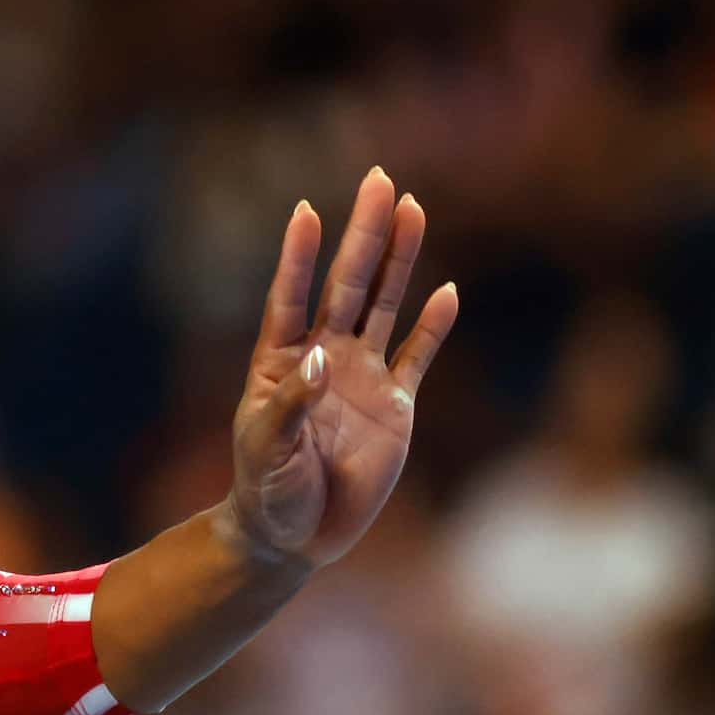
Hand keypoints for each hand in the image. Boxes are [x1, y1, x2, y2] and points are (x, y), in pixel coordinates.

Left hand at [226, 166, 458, 571]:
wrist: (295, 535)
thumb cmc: (266, 490)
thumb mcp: (267, 449)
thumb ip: (291, 404)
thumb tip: (320, 357)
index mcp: (279, 361)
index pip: (290, 296)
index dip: (298, 256)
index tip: (305, 209)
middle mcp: (323, 356)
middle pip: (347, 283)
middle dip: (363, 233)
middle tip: (378, 179)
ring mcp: (362, 376)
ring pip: (384, 305)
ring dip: (400, 260)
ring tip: (412, 208)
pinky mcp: (396, 405)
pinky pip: (419, 356)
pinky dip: (433, 326)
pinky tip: (447, 290)